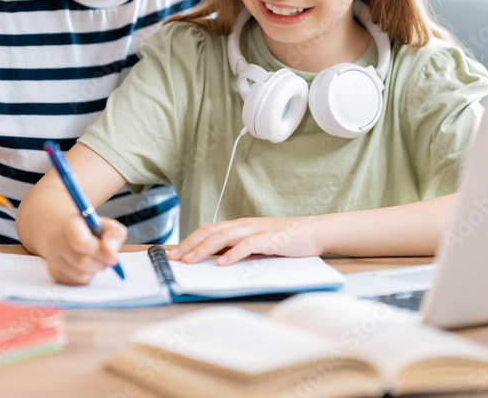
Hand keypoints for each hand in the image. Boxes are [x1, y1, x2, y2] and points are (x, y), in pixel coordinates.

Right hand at [41, 215, 126, 285]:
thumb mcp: (105, 224)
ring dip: (95, 271)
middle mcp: (55, 241)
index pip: (80, 242)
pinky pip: (77, 282)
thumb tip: (111, 254)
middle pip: (82, 262)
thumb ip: (113, 234)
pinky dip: (87, 277)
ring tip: (94, 259)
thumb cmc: (88, 228)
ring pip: (80, 275)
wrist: (64, 232)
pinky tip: (85, 266)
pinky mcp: (53, 272)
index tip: (113, 258)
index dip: (99, 252)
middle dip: (101, 263)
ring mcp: (52, 258)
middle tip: (107, 258)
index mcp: (68, 224)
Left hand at [169, 216, 322, 265]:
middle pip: (210, 231)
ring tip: (191, 261)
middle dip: (190, 245)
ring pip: (224, 236)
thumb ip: (238, 248)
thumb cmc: (285, 240)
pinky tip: (222, 263)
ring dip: (205, 249)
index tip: (174, 255)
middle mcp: (243, 225)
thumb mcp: (256, 244)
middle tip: (175, 259)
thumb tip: (214, 261)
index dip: (189, 241)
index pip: (208, 230)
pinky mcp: (270, 238)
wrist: (313, 232)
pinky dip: (233, 254)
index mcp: (239, 226)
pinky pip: (248, 245)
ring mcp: (256, 230)